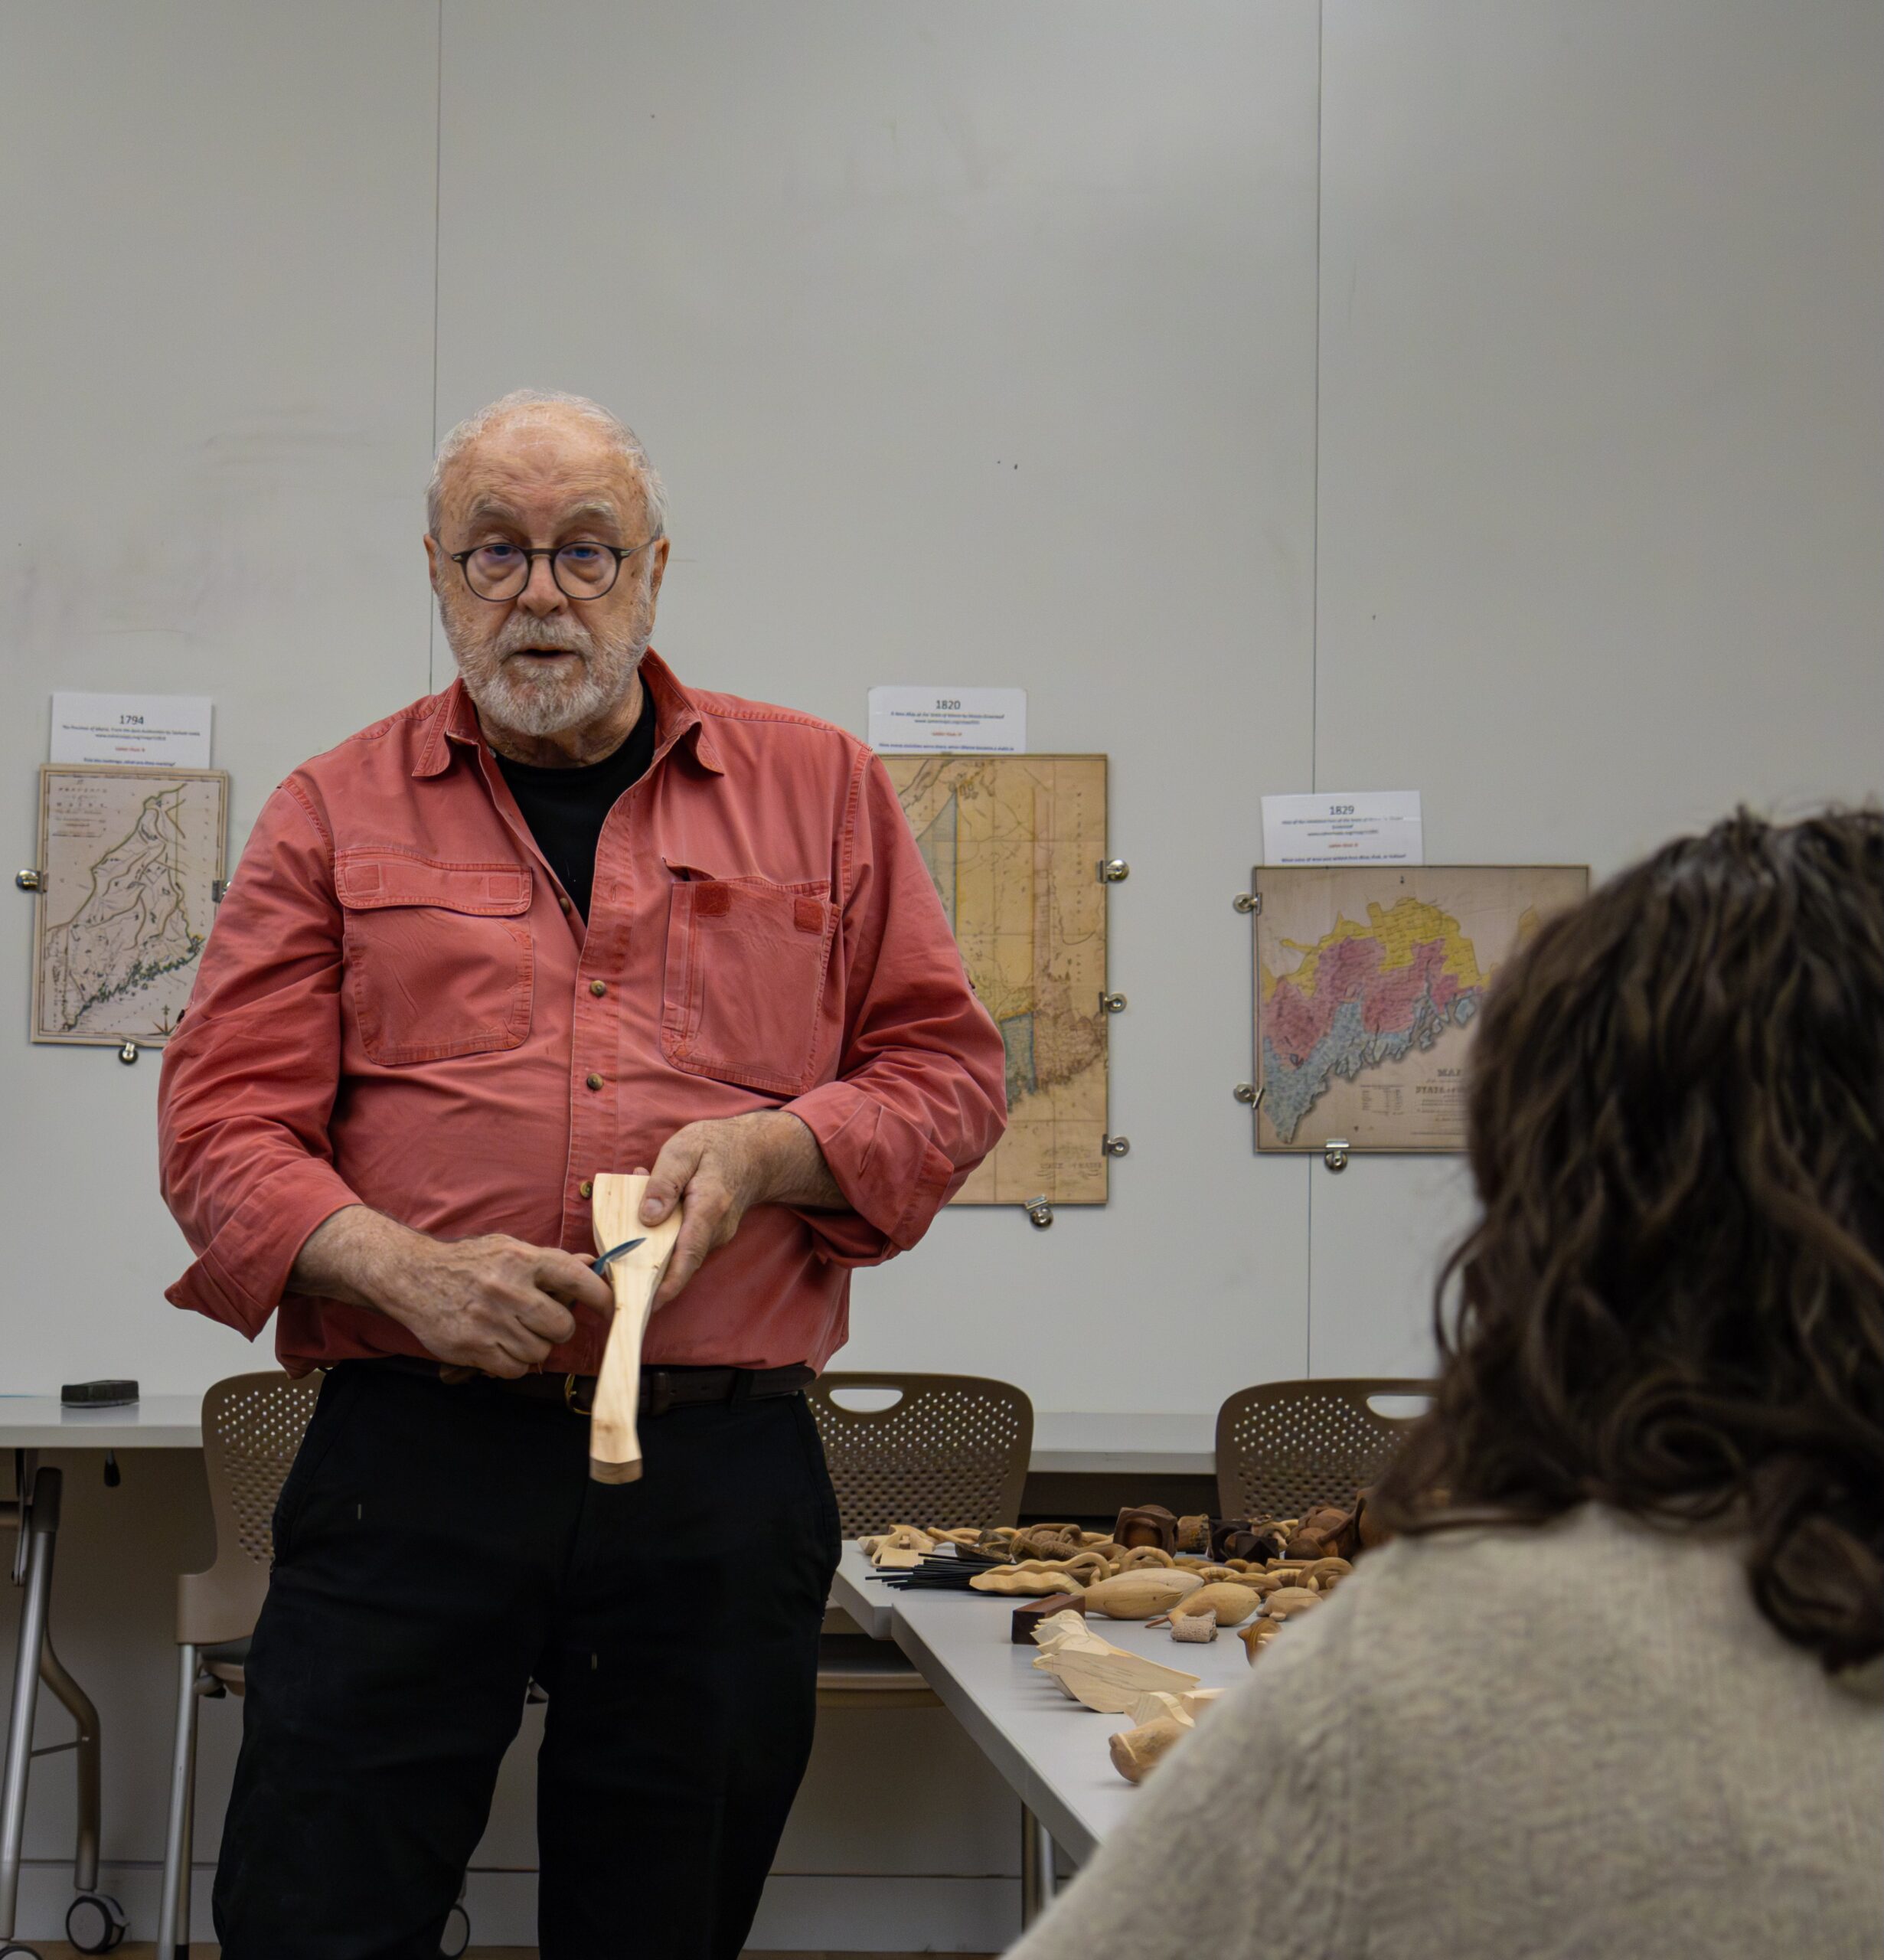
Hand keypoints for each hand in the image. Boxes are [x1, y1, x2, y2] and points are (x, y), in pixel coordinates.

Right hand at [292, 1207, 614, 1377]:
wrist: (412, 1276)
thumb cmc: (467, 1263)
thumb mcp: (508, 1248)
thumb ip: (549, 1262)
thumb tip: (592, 1266)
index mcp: (522, 1259)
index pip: (577, 1279)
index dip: (601, 1297)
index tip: (609, 1309)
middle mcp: (508, 1288)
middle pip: (562, 1326)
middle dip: (558, 1329)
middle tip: (543, 1322)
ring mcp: (490, 1320)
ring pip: (540, 1351)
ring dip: (533, 1347)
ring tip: (513, 1331)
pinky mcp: (473, 1347)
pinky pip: (515, 1369)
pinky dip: (513, 1363)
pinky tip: (500, 1346)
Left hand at [639, 1111, 840, 1307]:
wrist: (755, 1151)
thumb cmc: (716, 1146)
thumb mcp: (683, 1150)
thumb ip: (663, 1182)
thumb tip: (647, 1217)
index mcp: (709, 1208)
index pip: (689, 1253)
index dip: (670, 1283)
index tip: (650, 1303)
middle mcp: (716, 1230)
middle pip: (680, 1261)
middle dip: (648, 1269)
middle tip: (615, 1269)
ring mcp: (716, 1236)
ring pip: (679, 1254)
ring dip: (651, 1247)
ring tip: (626, 1225)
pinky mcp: (710, 1237)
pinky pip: (682, 1245)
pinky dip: (661, 1238)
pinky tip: (647, 1214)